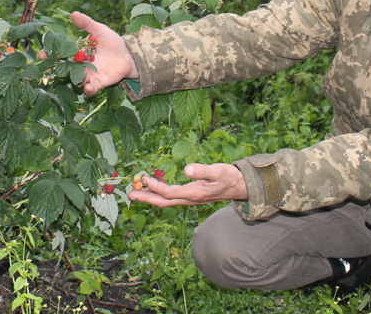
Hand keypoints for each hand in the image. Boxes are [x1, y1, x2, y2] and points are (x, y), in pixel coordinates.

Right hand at [41, 12, 138, 95]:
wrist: (128, 54)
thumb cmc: (112, 41)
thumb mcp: (99, 30)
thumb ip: (87, 24)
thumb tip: (73, 14)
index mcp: (77, 51)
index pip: (61, 52)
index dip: (50, 53)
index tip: (42, 54)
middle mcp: (80, 65)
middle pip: (65, 68)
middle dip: (56, 68)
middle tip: (49, 68)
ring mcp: (88, 75)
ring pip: (76, 79)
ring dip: (73, 79)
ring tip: (70, 77)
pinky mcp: (99, 82)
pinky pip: (91, 88)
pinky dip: (88, 89)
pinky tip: (87, 88)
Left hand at [129, 163, 247, 207]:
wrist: (239, 186)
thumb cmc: (228, 177)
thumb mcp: (217, 171)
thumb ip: (202, 170)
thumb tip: (187, 169)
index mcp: (194, 193)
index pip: (169, 192)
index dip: (155, 187)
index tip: (144, 179)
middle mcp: (190, 199)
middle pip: (164, 202)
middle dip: (146, 198)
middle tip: (130, 195)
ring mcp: (190, 199)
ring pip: (167, 201)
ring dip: (151, 197)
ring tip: (137, 193)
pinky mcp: (191, 196)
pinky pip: (171, 198)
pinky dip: (160, 195)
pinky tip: (155, 189)